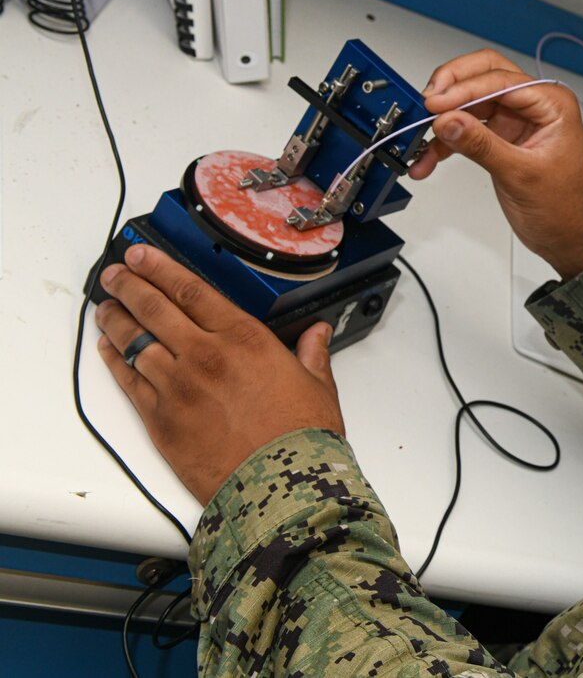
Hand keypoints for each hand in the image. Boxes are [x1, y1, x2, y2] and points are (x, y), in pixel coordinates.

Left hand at [94, 244, 344, 504]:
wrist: (279, 485)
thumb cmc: (301, 437)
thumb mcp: (318, 385)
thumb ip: (311, 353)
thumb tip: (318, 334)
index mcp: (244, 339)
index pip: (191, 290)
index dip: (160, 268)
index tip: (142, 255)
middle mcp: (205, 355)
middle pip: (153, 308)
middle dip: (129, 285)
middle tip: (115, 274)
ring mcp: (177, 387)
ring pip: (133, 342)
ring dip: (116, 320)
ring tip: (106, 307)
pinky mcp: (160, 419)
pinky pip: (128, 381)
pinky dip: (114, 361)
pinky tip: (108, 349)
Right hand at [408, 48, 582, 279]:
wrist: (570, 238)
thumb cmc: (566, 208)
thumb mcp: (521, 174)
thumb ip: (482, 145)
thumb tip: (449, 121)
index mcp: (552, 104)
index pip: (501, 81)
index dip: (464, 89)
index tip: (436, 104)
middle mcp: (534, 106)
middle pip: (483, 76)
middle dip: (452, 88)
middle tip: (427, 103)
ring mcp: (515, 120)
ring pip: (469, 103)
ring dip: (443, 119)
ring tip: (420, 139)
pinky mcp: (500, 138)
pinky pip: (466, 129)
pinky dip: (445, 142)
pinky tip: (428, 159)